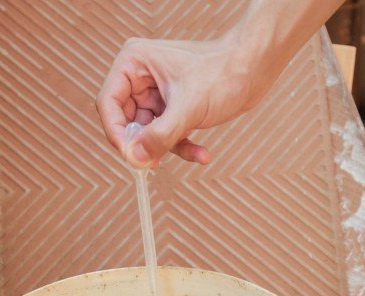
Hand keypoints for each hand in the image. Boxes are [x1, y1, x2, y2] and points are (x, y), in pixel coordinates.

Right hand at [96, 36, 264, 167]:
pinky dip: (183, 146)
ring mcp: (156, 93)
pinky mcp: (173, 106)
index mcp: (133, 63)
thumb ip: (159, 135)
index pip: (108, 103)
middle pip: (126, 121)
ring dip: (169, 147)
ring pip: (148, 132)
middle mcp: (140, 76)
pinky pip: (166, 133)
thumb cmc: (224, 72)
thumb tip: (135, 158)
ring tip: (196, 154)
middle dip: (145, 144)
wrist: (256, 68)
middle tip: (156, 163)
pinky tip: (203, 154)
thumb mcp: (189, 108)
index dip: (116, 133)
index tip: (131, 156)